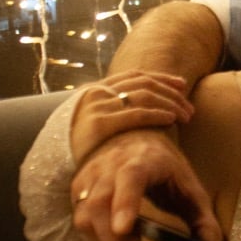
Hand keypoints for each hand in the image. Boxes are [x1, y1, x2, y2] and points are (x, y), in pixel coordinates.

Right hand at [70, 72, 193, 163]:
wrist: (51, 164)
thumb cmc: (79, 146)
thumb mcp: (94, 121)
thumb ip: (113, 110)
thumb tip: (142, 105)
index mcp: (97, 88)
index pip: (137, 75)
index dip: (162, 78)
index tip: (182, 84)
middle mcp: (97, 93)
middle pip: (145, 84)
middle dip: (171, 93)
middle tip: (189, 107)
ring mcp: (98, 107)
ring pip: (145, 96)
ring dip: (170, 104)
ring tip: (186, 115)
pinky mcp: (100, 124)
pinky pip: (137, 114)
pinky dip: (158, 114)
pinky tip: (171, 119)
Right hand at [70, 127, 221, 240]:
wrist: (141, 142)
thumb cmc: (169, 174)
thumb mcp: (194, 196)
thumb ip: (205, 228)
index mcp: (146, 161)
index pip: (130, 178)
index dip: (124, 203)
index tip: (124, 229)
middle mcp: (113, 164)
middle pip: (100, 201)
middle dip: (113, 234)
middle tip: (136, 240)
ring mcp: (93, 173)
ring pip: (84, 213)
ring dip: (103, 236)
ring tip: (127, 233)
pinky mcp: (80, 184)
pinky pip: (79, 216)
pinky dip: (94, 231)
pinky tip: (112, 228)